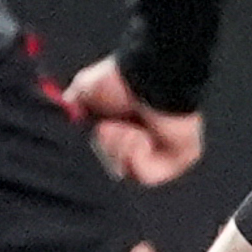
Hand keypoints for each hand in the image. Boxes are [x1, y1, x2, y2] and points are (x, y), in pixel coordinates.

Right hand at [60, 56, 203, 185]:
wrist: (147, 76)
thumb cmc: (120, 79)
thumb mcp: (85, 90)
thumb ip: (76, 103)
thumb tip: (68, 110)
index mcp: (133, 125)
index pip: (112, 155)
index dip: (102, 147)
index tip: (97, 128)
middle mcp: (153, 139)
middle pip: (119, 167)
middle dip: (109, 147)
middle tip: (109, 126)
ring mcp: (169, 150)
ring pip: (131, 172)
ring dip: (121, 149)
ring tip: (127, 128)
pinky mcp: (183, 157)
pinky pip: (150, 176)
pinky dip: (138, 157)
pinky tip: (141, 136)